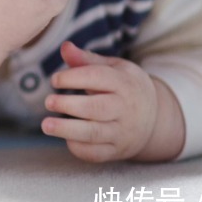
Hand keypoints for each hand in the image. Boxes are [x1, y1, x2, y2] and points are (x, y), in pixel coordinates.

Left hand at [42, 41, 178, 162]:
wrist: (156, 117)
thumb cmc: (125, 86)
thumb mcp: (113, 68)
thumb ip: (87, 59)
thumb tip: (65, 47)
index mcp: (124, 83)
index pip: (97, 78)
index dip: (73, 77)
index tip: (54, 79)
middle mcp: (125, 109)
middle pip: (96, 108)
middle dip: (68, 105)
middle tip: (48, 101)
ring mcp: (122, 132)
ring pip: (94, 134)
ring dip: (67, 130)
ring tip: (46, 125)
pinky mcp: (117, 150)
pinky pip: (96, 154)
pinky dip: (79, 148)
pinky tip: (66, 138)